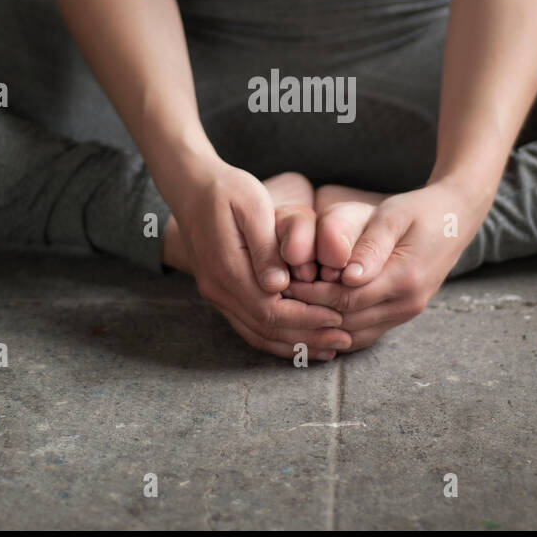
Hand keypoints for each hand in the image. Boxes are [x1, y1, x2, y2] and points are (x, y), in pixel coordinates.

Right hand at [163, 166, 351, 358]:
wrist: (192, 188)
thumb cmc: (229, 191)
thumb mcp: (252, 206)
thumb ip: (265, 247)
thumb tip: (278, 286)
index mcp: (227, 269)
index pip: (271, 310)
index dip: (306, 318)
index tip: (338, 318)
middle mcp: (218, 289)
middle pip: (266, 329)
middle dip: (307, 337)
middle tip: (344, 339)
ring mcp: (216, 295)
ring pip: (256, 333)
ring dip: (294, 345)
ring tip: (329, 348)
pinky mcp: (220, 294)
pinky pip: (248, 326)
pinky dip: (276, 338)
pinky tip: (301, 340)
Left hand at [285, 180, 489, 350]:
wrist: (456, 218)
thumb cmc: (418, 210)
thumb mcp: (393, 217)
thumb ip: (371, 246)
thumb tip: (348, 276)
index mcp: (404, 280)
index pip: (345, 300)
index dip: (311, 296)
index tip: (283, 284)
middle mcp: (406, 304)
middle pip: (346, 322)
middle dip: (309, 313)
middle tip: (276, 300)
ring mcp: (406, 313)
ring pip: (354, 334)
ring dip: (321, 326)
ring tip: (289, 309)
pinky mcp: (401, 314)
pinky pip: (365, 333)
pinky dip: (337, 330)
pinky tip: (314, 317)